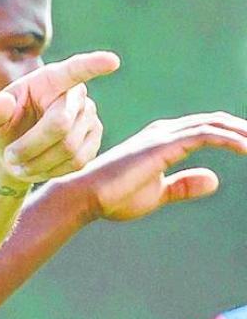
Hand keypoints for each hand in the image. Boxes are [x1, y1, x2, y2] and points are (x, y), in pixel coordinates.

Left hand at [0, 51, 120, 183]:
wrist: (9, 153)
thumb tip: (2, 102)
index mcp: (48, 79)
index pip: (73, 70)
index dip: (93, 65)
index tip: (112, 61)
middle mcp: (75, 95)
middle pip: (60, 124)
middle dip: (31, 145)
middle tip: (9, 158)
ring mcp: (89, 118)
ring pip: (69, 148)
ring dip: (38, 162)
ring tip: (17, 165)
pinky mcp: (94, 141)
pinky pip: (78, 162)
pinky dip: (51, 170)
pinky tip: (35, 168)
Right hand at [57, 112, 246, 222]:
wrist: (86, 197)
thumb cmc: (114, 196)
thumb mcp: (158, 194)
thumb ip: (184, 185)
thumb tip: (215, 180)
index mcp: (161, 141)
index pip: (205, 129)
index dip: (232, 133)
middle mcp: (163, 133)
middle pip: (212, 122)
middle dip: (242, 129)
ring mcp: (162, 137)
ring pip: (212, 125)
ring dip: (242, 133)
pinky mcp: (162, 145)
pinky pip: (205, 136)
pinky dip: (230, 140)